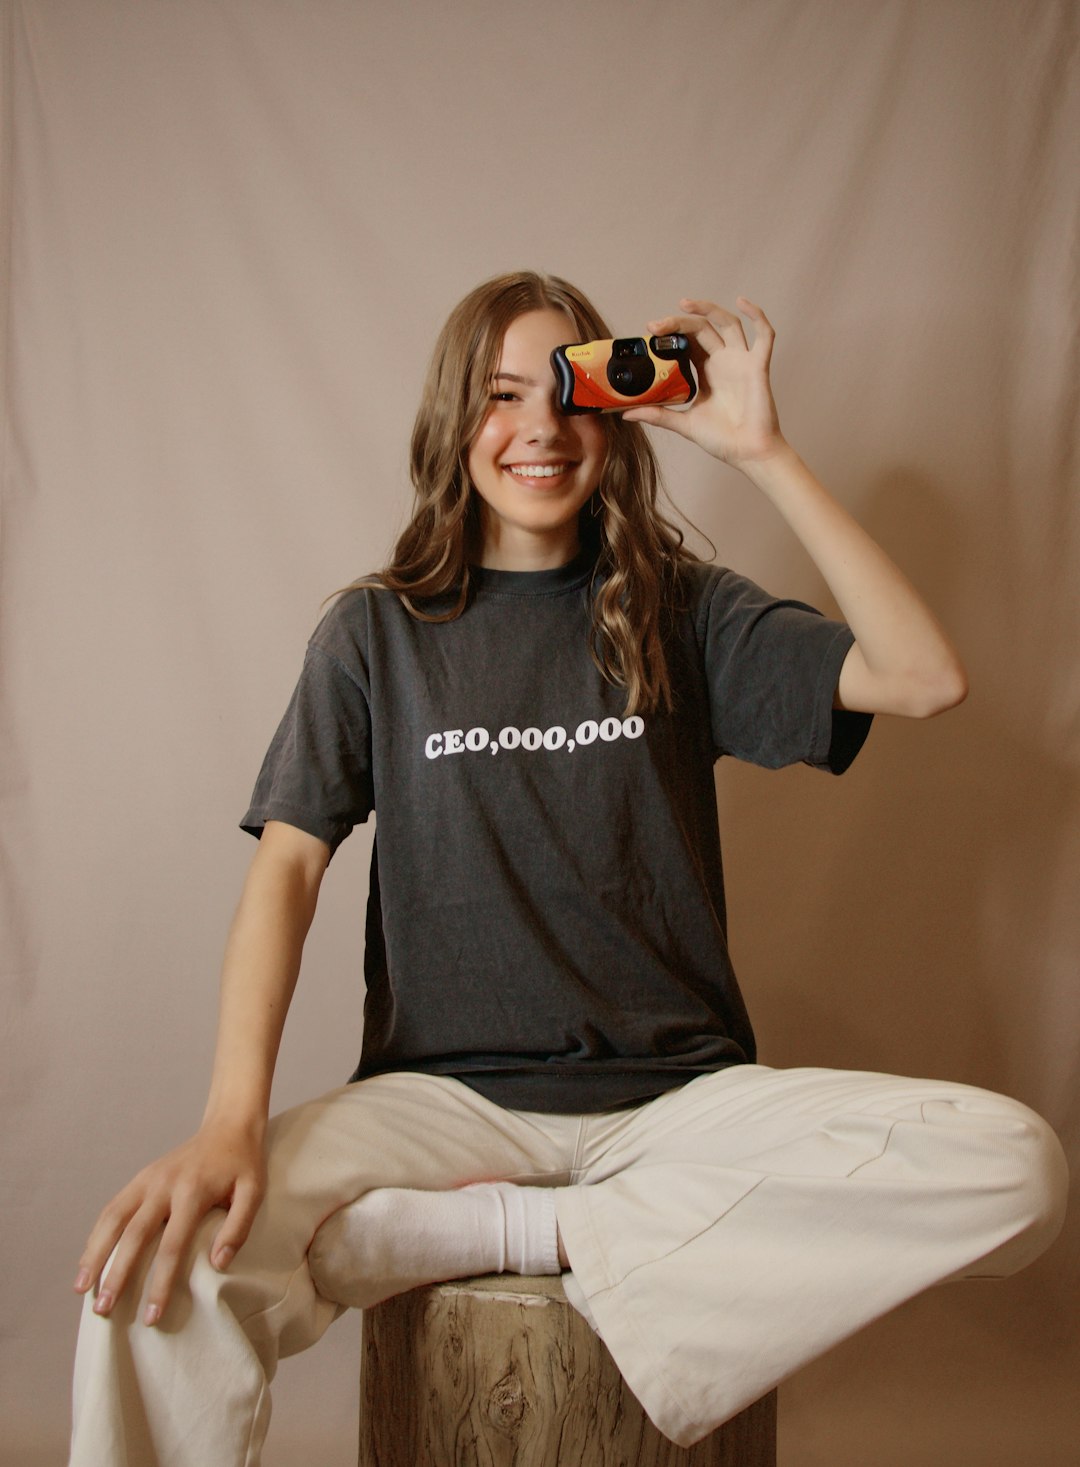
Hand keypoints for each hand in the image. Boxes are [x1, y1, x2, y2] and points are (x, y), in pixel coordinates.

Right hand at [73, 1116, 266, 1325]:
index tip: (152, 1315)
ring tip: (81, 1288)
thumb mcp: (254, 1191)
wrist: (228, 1125)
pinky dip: (97, 1233)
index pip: (172, 1246)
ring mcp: (148, 1179)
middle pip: (133, 1235)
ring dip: (94, 1253)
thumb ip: (239, 1226)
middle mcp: (163, 1185)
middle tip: (104, 1310)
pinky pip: (113, 1207)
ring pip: (113, 1218)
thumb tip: (218, 1264)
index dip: (160, 1283)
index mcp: (192, 1191)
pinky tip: (89, 1257)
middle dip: (117, 1274)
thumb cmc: (243, 1164)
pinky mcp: (141, 1178)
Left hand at [624, 297, 785, 468]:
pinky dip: (758, 315)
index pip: (687, 342)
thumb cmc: (722, 440)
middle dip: (679, 322)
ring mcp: (741, 362)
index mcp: (706, 371)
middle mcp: (723, 361)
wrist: (748, 454)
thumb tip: (626, 414)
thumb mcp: (684, 424)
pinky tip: (744, 302)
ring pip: (727, 323)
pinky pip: (764, 336)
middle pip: (702, 328)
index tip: (650, 332)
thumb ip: (658, 415)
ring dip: (709, 309)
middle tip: (656, 326)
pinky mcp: (758, 367)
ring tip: (685, 303)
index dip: (670, 333)